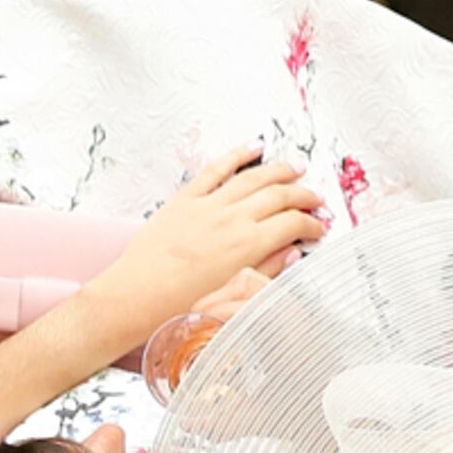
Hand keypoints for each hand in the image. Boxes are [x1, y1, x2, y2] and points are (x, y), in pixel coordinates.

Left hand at [85, 149, 325, 336]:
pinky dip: (236, 155)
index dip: (311, 224)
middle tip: (316, 199)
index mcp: (246, 246)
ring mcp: (208, 205)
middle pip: (279, 196)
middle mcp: (231, 220)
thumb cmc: (178, 305)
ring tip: (296, 168)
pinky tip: (252, 147)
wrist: (135, 297)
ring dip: (280, 170)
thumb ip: (265, 271)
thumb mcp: (231, 296)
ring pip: (254, 177)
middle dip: (304, 195)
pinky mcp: (185, 199)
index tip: (317, 228)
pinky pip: (215, 170)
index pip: (292, 225)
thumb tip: (290, 255)